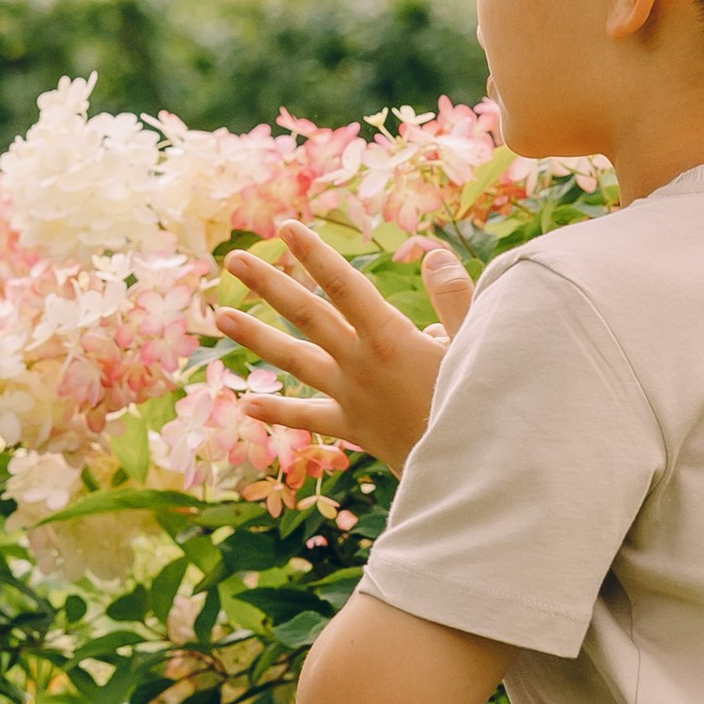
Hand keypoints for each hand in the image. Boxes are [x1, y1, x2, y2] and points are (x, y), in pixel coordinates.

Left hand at [217, 222, 476, 474]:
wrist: (471, 475)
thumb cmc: (483, 407)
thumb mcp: (478, 346)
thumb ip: (454, 297)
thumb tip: (432, 254)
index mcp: (390, 339)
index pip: (344, 287)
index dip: (315, 256)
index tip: (286, 228)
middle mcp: (360, 365)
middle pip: (307, 317)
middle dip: (270, 285)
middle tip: (233, 261)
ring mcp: (352, 397)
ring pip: (296, 362)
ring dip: (257, 338)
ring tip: (220, 318)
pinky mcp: (355, 428)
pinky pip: (310, 418)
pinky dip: (279, 412)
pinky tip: (247, 405)